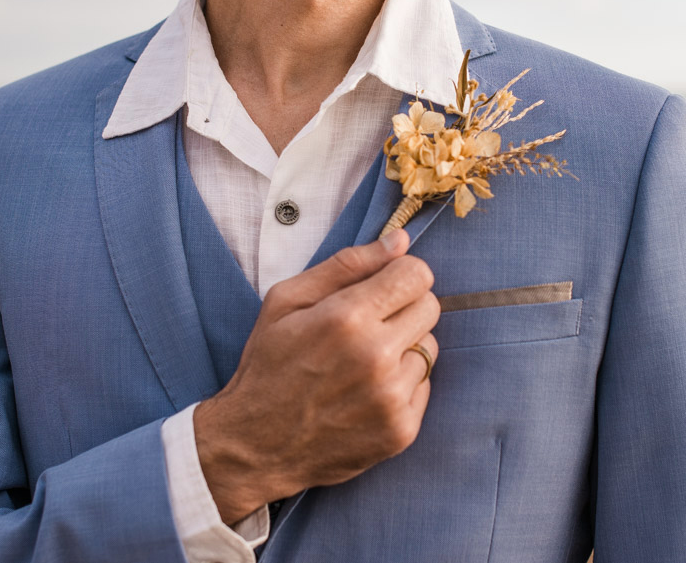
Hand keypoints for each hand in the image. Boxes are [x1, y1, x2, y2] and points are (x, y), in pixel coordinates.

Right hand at [193, 228, 439, 523]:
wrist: (255, 446)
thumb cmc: (268, 365)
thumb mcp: (286, 301)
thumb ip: (346, 264)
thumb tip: (399, 240)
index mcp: (346, 318)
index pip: (416, 274)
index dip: (399, 275)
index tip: (382, 287)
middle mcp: (375, 357)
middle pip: (430, 307)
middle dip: (404, 307)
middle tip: (369, 324)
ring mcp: (391, 397)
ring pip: (429, 347)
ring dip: (403, 348)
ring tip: (363, 362)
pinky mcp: (401, 430)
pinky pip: (424, 385)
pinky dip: (402, 384)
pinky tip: (367, 391)